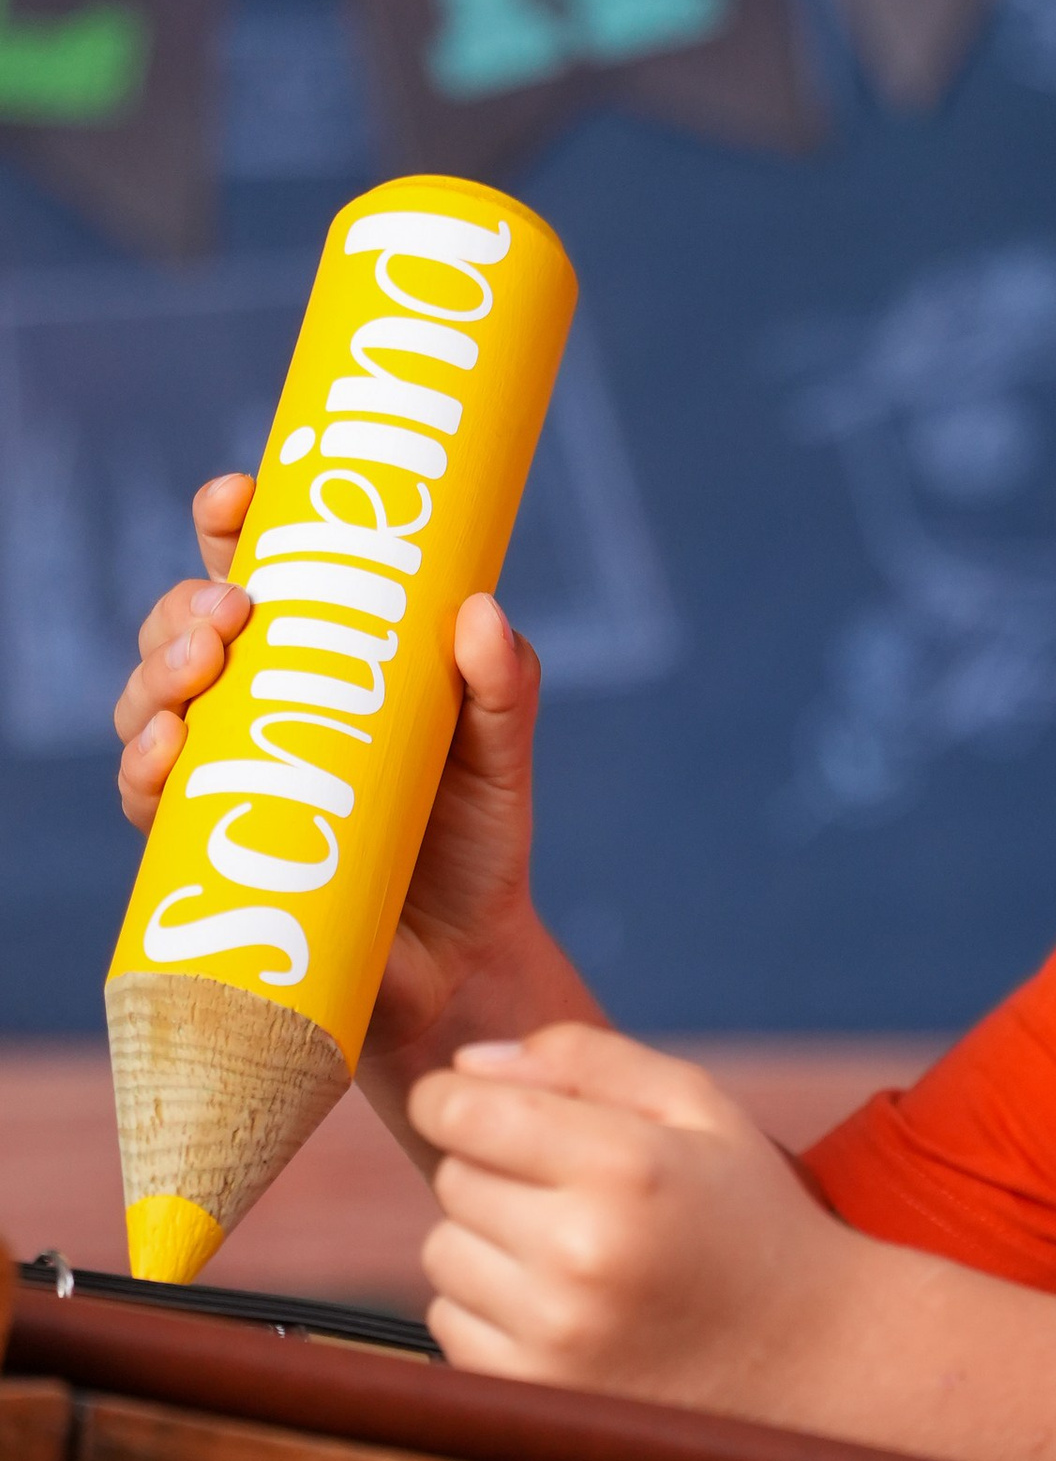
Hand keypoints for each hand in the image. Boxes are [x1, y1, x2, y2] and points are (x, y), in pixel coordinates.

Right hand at [111, 465, 581, 1092]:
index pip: (258, 571)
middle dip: (187, 605)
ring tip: (200, 670)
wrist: (462, 964)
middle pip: (186, 629)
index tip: (233, 497)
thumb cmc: (474, 840)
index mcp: (321, 659)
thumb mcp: (502, 754)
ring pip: (151, 702)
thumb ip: (503, 684)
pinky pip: (150, 798)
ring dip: (157, 675)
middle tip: (234, 611)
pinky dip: (147, 767)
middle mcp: (258, 708)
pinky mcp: (207, 848)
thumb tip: (479, 611)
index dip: (231, 524)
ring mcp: (226, 775)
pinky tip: (169, 749)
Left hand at [411, 1022, 862, 1411]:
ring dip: (488, 1246)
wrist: (811, 1358)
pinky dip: (492, 1313)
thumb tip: (467, 1067)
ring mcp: (554, 1335)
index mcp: (627, 1166)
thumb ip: (586, 1061)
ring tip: (578, 1259)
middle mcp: (582, 1253)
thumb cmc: (748, 1216)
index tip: (482, 1114)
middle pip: (451, 1179)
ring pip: (442, 1253)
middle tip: (577, 1196)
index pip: (459, 1111)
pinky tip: (570, 1313)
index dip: (455, 1100)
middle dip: (496, 1174)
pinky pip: (449, 1324)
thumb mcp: (699, 1109)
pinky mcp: (533, 1393)